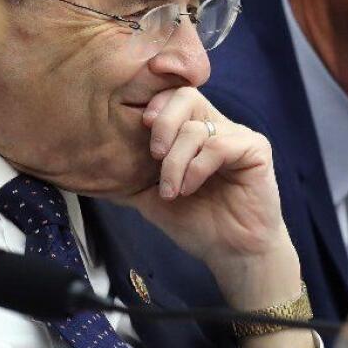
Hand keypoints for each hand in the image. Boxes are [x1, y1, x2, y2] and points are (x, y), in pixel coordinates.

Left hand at [134, 87, 301, 309]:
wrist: (230, 252)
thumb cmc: (194, 222)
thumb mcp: (151, 194)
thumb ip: (130, 173)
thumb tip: (91, 162)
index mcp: (193, 130)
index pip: (171, 95)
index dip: (153, 105)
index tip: (138, 126)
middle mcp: (217, 126)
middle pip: (185, 96)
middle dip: (162, 125)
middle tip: (153, 156)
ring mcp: (237, 136)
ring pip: (196, 128)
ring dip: (175, 163)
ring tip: (172, 192)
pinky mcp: (256, 149)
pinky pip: (219, 145)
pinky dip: (196, 168)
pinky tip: (190, 189)